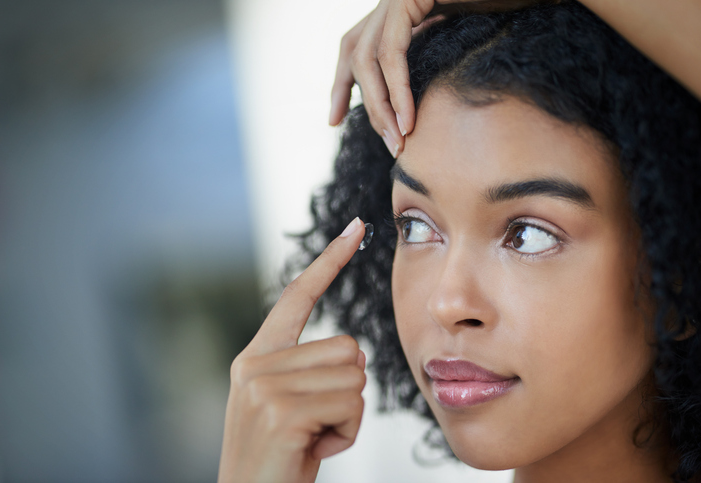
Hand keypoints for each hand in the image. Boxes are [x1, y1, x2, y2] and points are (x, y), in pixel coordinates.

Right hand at [218, 218, 367, 482]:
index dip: (329, 261)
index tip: (356, 228)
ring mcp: (265, 387)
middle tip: (315, 424)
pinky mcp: (283, 412)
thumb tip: (354, 351)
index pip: (297, 295)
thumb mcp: (285, 405)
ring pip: (354, 375)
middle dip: (348, 389)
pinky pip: (350, 405)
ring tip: (313, 438)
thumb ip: (306, 369)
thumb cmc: (280, 460)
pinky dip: (345, 434)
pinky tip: (313, 450)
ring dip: (347, 414)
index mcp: (257, 357)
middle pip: (348, 346)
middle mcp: (256, 364)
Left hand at [329, 0, 551, 157]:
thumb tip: (408, 111)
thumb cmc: (507, 13)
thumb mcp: (456, 45)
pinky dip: (397, 88)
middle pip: (355, 54)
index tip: (334, 120)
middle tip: (387, 143)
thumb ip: (427, 64)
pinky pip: (393, 51)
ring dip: (381, 106)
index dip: (340, 85)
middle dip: (365, 105)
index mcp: (395, 10)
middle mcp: (391, 1)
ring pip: (369, 57)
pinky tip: (408, 118)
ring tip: (399, 140)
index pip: (354, 48)